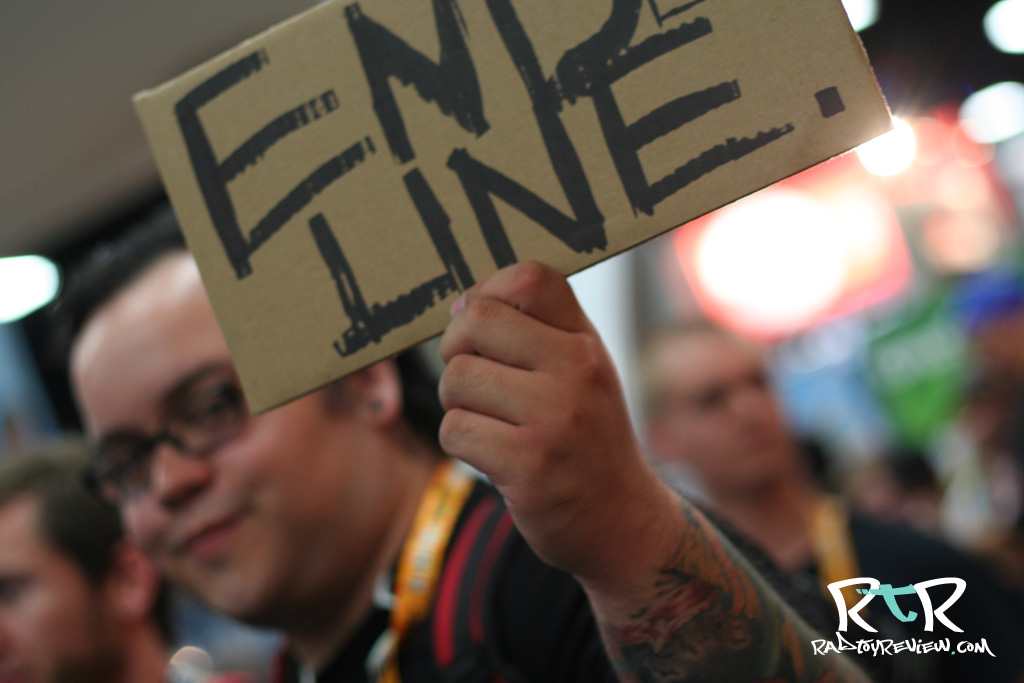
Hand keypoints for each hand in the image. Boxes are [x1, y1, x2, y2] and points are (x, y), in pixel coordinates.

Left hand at [438, 261, 678, 585]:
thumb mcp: (583, 372)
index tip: (481, 330)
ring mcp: (555, 418)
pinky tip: (492, 455)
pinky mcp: (529, 466)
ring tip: (490, 423)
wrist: (623, 522)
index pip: (528, 277)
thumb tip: (463, 302)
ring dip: (457, 404)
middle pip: (474, 323)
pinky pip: (455, 430)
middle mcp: (577, 371)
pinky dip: (461, 443)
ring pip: (457, 379)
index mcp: (585, 341)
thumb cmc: (587, 439)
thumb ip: (537, 329)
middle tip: (475, 382)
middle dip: (456, 353)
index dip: (486, 292)